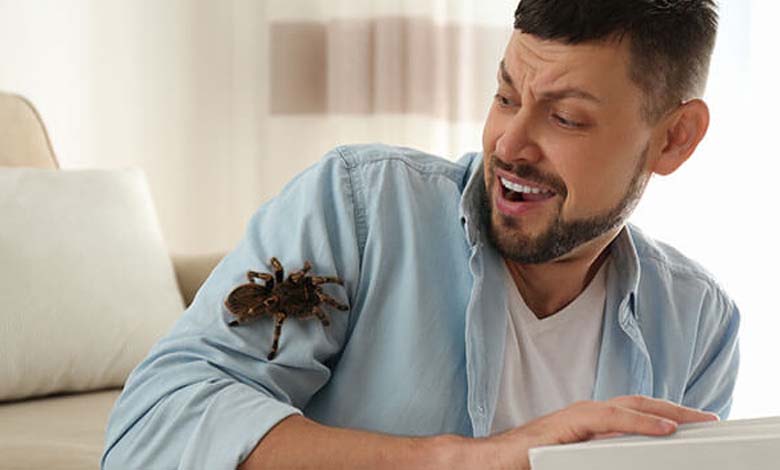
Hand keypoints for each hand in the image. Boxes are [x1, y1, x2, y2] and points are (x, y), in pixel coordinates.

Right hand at [478, 395, 718, 469]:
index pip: (636, 412)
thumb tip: (637, 458)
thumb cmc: (533, 462)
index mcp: (592, 422)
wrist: (495, 461)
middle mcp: (588, 413)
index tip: (697, 424)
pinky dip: (640, 422)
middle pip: (640, 404)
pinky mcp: (570, 423)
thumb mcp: (578, 459)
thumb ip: (605, 453)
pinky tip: (663, 429)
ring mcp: (579, 415)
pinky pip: (611, 419)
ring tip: (695, 421)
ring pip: (630, 406)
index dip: (667, 414)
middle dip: (677, 410)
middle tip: (709, 419)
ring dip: (666, 412)